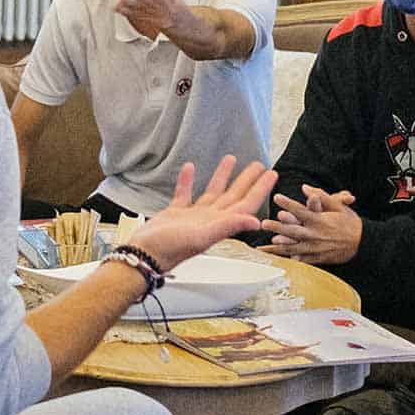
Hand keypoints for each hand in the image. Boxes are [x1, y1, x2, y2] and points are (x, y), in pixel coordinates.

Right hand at [126, 155, 274, 269]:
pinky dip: (188, 180)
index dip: (259, 189)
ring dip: (222, 177)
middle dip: (247, 180)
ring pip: (212, 192)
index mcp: (219, 224)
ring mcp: (193, 217)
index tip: (271, 174)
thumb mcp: (202, 237)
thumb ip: (228, 227)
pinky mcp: (175, 214)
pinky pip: (185, 193)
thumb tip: (256, 222)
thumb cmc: (169, 249)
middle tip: (258, 164)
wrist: (143, 255)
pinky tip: (190, 168)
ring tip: (230, 159)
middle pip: (234, 196)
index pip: (246, 204)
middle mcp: (210, 219)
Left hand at [260, 185, 361, 265]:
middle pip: (292, 230)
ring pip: (293, 247)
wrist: (363, 243)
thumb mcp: (338, 206)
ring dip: (277, 246)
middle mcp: (315, 235)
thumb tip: (305, 188)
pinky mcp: (318, 258)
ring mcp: (315, 248)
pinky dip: (289, 259)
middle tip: (263, 223)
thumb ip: (321, 196)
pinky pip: (301, 259)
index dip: (287, 203)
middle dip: (276, 227)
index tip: (276, 197)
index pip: (300, 210)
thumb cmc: (350, 223)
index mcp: (320, 220)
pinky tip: (278, 260)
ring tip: (263, 245)